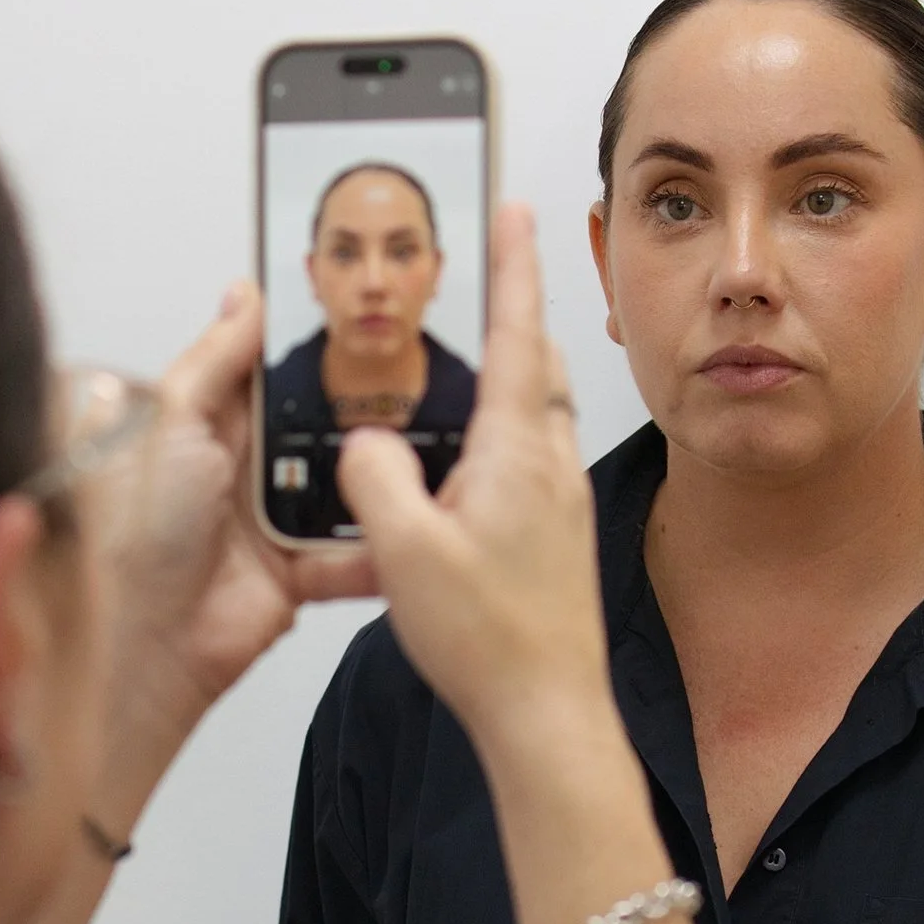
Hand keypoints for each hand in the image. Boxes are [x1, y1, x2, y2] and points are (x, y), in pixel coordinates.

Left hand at [89, 285, 374, 821]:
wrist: (145, 643)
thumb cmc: (135, 533)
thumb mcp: (171, 423)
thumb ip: (213, 358)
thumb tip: (244, 293)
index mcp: (201, 423)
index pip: (262, 366)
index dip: (304, 339)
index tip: (358, 308)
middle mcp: (237, 466)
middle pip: (311, 419)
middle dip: (358, 401)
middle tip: (418, 365)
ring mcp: (270, 518)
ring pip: (341, 480)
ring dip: (376, 470)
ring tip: (436, 436)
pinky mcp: (297, 570)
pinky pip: (350, 550)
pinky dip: (378, 545)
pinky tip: (417, 521)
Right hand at [334, 205, 617, 770]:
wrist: (550, 715)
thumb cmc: (491, 640)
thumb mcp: (406, 553)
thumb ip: (374, 480)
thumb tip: (366, 444)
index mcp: (513, 452)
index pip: (514, 332)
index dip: (513, 264)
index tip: (516, 208)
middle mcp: (547, 466)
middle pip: (533, 365)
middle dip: (512, 313)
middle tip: (491, 274)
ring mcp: (557, 503)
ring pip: (533, 416)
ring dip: (506, 380)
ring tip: (462, 370)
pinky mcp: (554, 539)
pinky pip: (527, 463)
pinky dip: (499, 439)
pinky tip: (466, 470)